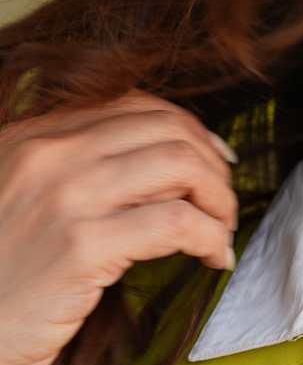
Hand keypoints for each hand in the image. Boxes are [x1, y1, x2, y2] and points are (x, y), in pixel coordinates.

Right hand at [0, 92, 237, 364]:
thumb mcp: (19, 202)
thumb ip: (74, 173)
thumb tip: (160, 168)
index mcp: (32, 138)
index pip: (137, 106)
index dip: (190, 132)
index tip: (213, 162)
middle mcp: (48, 156)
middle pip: (170, 129)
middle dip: (213, 165)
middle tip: (222, 204)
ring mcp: (65, 198)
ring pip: (184, 165)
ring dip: (220, 198)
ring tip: (221, 231)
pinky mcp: (82, 248)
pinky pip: (180, 223)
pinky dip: (212, 238)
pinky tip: (214, 258)